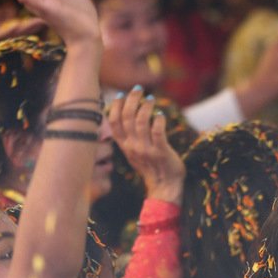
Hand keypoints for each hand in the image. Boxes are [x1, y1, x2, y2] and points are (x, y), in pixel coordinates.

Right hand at [108, 88, 184, 204]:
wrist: (165, 187)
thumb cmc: (151, 167)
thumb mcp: (134, 152)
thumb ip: (128, 136)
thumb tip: (126, 114)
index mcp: (124, 146)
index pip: (113, 122)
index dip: (115, 106)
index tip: (120, 94)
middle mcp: (132, 147)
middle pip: (127, 117)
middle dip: (131, 100)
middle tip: (138, 90)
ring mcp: (146, 150)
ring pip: (141, 122)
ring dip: (146, 107)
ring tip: (150, 99)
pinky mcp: (161, 152)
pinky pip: (157, 131)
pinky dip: (158, 120)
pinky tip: (160, 114)